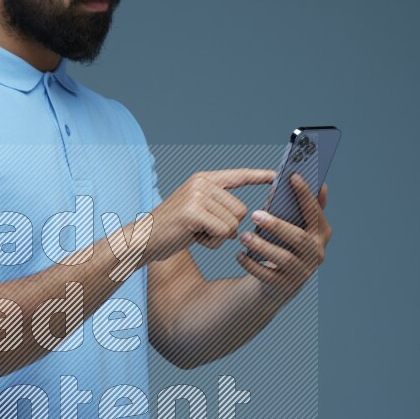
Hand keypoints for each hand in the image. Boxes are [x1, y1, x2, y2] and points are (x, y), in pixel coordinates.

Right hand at [144, 168, 276, 263]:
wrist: (142, 240)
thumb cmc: (172, 231)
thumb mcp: (197, 211)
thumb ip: (218, 206)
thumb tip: (246, 214)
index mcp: (203, 179)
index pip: (238, 175)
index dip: (260, 176)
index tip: (277, 176)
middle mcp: (201, 183)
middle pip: (241, 209)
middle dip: (227, 227)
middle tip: (202, 230)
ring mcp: (197, 195)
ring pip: (233, 222)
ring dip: (218, 237)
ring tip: (196, 233)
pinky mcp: (194, 212)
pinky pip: (223, 232)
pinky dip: (212, 242)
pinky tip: (193, 239)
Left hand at [236, 174, 331, 300]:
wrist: (278, 282)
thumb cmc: (283, 244)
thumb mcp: (292, 225)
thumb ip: (295, 206)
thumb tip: (292, 178)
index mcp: (321, 233)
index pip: (316, 212)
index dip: (306, 195)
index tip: (292, 177)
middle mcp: (316, 253)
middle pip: (299, 238)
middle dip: (277, 225)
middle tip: (254, 214)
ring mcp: (302, 272)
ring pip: (283, 258)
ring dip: (261, 246)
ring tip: (243, 236)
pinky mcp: (285, 286)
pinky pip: (267, 275)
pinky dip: (251, 264)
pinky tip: (239, 255)